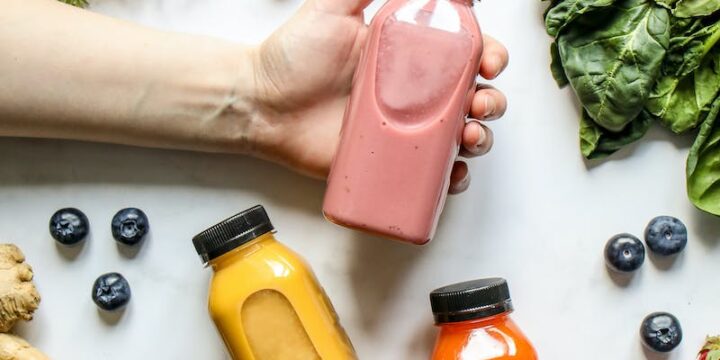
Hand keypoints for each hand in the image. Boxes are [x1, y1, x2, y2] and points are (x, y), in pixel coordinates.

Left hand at [249, 0, 508, 192]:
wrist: (260, 104)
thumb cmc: (292, 56)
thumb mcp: (331, 7)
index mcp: (410, 55)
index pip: (465, 54)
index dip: (489, 55)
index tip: (489, 60)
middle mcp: (413, 93)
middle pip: (472, 97)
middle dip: (491, 101)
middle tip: (479, 103)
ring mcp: (403, 130)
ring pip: (460, 137)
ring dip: (480, 137)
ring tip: (469, 137)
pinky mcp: (389, 162)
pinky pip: (431, 174)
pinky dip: (451, 178)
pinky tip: (454, 173)